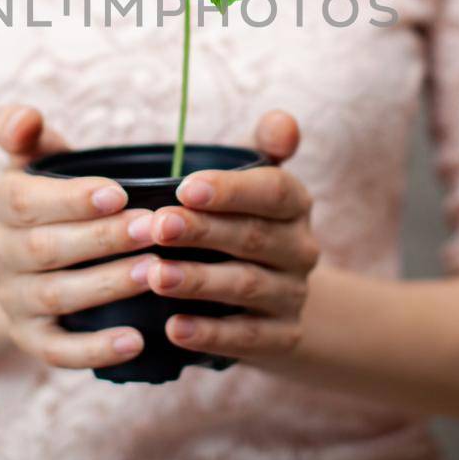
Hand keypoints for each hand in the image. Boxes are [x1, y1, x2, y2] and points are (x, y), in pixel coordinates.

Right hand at [0, 105, 155, 369]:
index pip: (25, 201)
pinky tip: (136, 340)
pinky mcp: (30, 340)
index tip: (120, 193)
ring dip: (107, 286)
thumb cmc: (48, 200)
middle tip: (153, 229)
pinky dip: (94, 349)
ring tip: (155, 273)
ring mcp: (12, 300)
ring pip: (56, 297)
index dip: (71, 199)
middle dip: (102, 239)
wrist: (21, 263)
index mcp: (1, 204)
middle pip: (46, 250)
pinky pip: (57, 351)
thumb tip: (24, 118)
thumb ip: (26, 130)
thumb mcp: (35, 159)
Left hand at [132, 110, 318, 359]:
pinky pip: (247, 338)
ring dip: (199, 281)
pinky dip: (211, 334)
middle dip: (203, 231)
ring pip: (247, 287)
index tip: (184, 187)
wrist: (273, 299)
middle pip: (253, 237)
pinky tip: (174, 328)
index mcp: (295, 203)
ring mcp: (293, 295)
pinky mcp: (283, 337)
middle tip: (157, 227)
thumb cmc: (243, 222)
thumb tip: (282, 121)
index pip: (273, 191)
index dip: (231, 190)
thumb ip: (264, 147)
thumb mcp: (253, 180)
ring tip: (156, 276)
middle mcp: (301, 248)